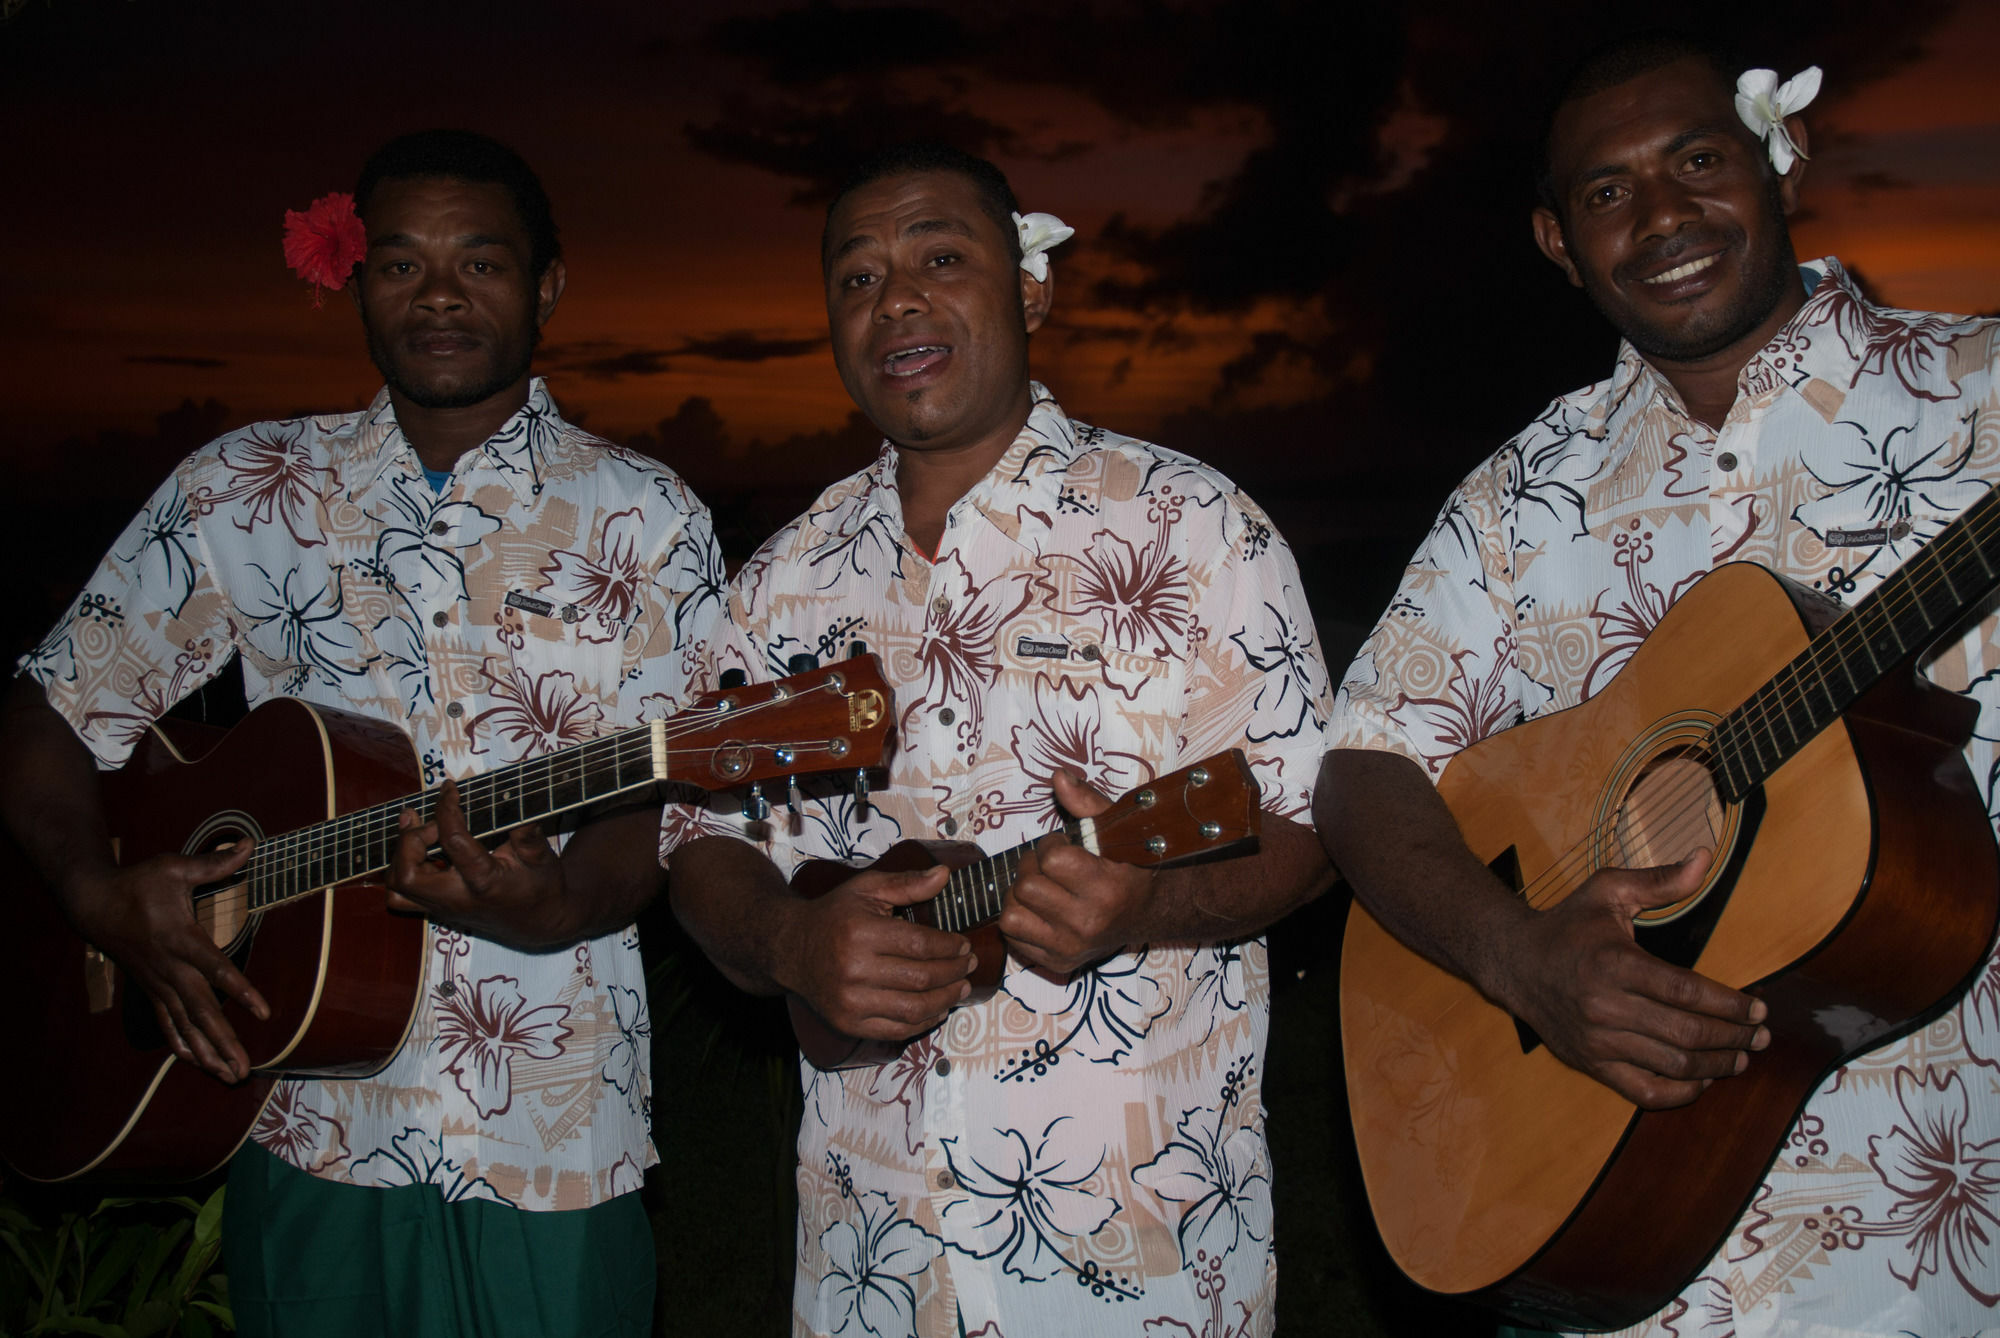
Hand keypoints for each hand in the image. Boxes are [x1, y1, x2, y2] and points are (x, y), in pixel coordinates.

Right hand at [62, 842, 270, 1082]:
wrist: (94, 904)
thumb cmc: (138, 883)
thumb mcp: (173, 867)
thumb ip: (213, 863)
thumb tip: (247, 845)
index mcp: (180, 939)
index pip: (216, 969)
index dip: (240, 990)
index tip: (263, 1012)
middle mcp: (170, 968)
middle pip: (201, 1011)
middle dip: (224, 1041)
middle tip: (245, 1068)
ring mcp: (158, 983)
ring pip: (185, 1024)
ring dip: (207, 1052)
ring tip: (230, 1076)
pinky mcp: (151, 989)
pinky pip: (167, 1023)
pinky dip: (182, 1044)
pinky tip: (198, 1064)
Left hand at [386, 781, 572, 948]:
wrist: (538, 923)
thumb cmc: (540, 885)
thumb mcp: (540, 855)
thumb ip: (525, 830)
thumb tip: (512, 797)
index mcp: (483, 881)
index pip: (452, 840)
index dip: (446, 807)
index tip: (450, 788)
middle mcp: (456, 898)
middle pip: (407, 874)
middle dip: (410, 840)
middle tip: (431, 824)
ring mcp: (442, 907)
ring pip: (397, 888)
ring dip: (401, 856)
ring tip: (417, 832)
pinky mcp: (435, 909)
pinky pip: (400, 897)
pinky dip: (400, 871)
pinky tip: (417, 853)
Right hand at [777, 864, 971, 1041]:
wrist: (790, 948)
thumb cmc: (833, 916)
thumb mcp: (866, 889)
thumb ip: (906, 883)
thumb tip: (944, 875)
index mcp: (861, 932)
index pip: (921, 945)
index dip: (950, 947)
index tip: (964, 945)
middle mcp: (854, 969)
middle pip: (921, 978)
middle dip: (954, 972)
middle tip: (969, 965)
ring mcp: (850, 1001)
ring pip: (913, 1008)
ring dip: (946, 999)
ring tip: (961, 988)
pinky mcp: (847, 1023)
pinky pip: (896, 1030)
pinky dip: (924, 1022)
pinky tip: (938, 1009)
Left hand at [1000, 769, 1154, 975]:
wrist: (1148, 914)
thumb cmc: (1129, 868)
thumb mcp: (1115, 831)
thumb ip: (1086, 803)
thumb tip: (1058, 777)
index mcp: (1106, 888)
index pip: (1052, 860)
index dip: (1050, 846)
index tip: (1062, 847)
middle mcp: (1087, 923)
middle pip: (1027, 886)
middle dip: (1032, 868)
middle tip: (1048, 866)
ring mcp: (1070, 947)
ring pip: (1011, 913)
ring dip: (1019, 894)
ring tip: (1041, 887)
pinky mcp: (1057, 962)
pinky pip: (1012, 937)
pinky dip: (1019, 919)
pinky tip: (1039, 910)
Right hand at [1496, 849, 1769, 1109]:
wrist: (1513, 962)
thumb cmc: (1567, 925)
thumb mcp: (1608, 892)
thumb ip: (1660, 880)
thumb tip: (1704, 858)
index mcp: (1615, 963)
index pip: (1687, 991)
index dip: (1731, 1004)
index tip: (1760, 1008)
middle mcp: (1605, 1005)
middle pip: (1687, 1033)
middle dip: (1734, 1037)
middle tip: (1760, 1035)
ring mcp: (1597, 1040)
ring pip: (1672, 1065)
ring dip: (1716, 1065)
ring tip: (1741, 1057)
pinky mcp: (1591, 1063)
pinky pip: (1644, 1091)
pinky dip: (1680, 1093)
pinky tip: (1700, 1080)